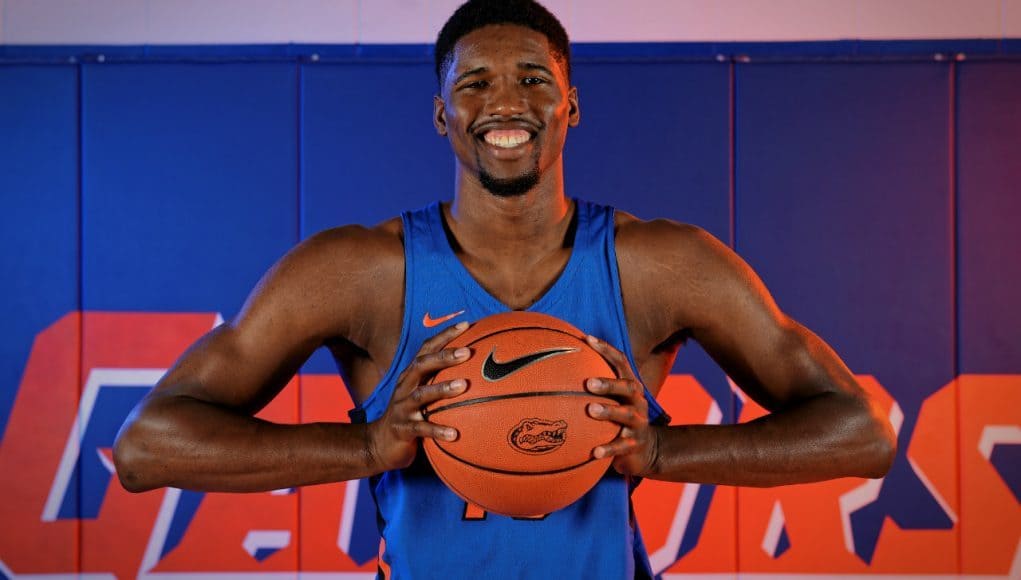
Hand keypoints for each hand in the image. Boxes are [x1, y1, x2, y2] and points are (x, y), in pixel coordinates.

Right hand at [366, 322, 471, 472]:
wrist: (380, 445)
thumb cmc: (411, 416)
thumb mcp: (425, 395)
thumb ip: (443, 381)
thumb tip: (480, 371)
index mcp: (411, 376)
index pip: (427, 349)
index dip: (444, 335)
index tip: (466, 324)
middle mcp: (405, 387)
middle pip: (422, 365)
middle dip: (444, 356)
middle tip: (468, 352)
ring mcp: (402, 408)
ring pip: (421, 395)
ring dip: (443, 389)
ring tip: (464, 385)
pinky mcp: (402, 429)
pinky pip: (421, 429)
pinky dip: (437, 430)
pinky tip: (455, 434)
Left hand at [584, 335, 658, 476]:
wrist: (646, 451)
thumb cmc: (619, 419)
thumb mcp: (613, 400)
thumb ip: (594, 385)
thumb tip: (558, 362)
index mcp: (630, 387)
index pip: (621, 362)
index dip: (606, 349)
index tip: (587, 339)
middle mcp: (637, 402)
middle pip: (627, 387)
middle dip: (609, 383)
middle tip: (589, 383)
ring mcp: (638, 423)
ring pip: (625, 415)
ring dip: (608, 411)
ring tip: (591, 410)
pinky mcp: (634, 445)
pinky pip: (621, 447)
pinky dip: (608, 449)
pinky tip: (594, 452)